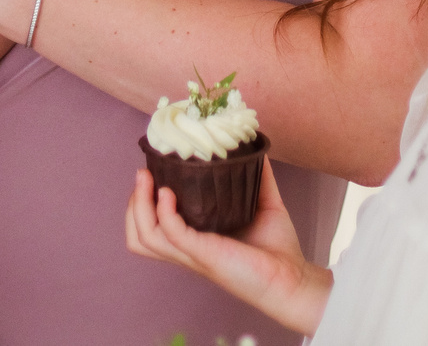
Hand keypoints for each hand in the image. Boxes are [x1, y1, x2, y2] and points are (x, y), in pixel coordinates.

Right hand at [123, 160, 330, 334]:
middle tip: (141, 174)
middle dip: (133, 204)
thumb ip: (258, 178)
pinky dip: (164, 213)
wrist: (294, 277)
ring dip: (139, 206)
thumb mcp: (264, 205)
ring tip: (146, 179)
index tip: (150, 172)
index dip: (142, 203)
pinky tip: (167, 193)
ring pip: (145, 237)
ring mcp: (194, 254)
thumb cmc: (278, 249)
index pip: (152, 228)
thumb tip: (256, 148)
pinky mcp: (205, 254)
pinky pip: (173, 235)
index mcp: (195, 240)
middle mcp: (188, 249)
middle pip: (139, 235)